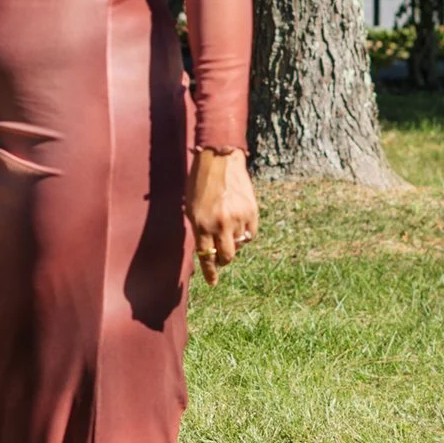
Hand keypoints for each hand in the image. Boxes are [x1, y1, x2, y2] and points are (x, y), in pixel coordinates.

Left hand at [186, 147, 257, 285]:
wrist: (219, 159)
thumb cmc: (200, 183)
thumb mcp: (191, 208)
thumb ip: (200, 229)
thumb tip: (208, 250)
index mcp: (201, 224)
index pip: (206, 256)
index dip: (210, 272)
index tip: (212, 283)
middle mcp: (220, 224)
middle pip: (227, 256)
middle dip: (223, 259)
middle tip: (221, 254)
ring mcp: (238, 218)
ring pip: (240, 244)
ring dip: (234, 241)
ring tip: (227, 225)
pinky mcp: (252, 212)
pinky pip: (250, 234)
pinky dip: (245, 234)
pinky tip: (239, 224)